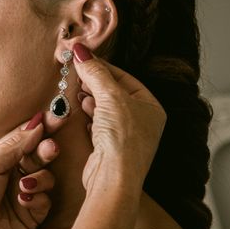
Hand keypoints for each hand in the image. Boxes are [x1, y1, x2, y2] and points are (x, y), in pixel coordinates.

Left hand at [0, 113, 62, 228]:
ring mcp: (24, 194)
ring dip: (39, 178)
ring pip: (47, 176)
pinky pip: (47, 200)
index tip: (57, 116)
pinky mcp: (32, 216)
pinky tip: (23, 201)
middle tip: (49, 148)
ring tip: (24, 185)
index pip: (25, 137)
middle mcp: (13, 174)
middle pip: (39, 154)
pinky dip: (37, 198)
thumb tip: (37, 125)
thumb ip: (15, 144)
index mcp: (0, 158)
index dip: (41, 126)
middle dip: (46, 149)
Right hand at [72, 43, 165, 192]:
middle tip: (77, 73)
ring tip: (77, 91)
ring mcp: (126, 136)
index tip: (82, 58)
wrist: (113, 177)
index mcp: (151, 106)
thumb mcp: (110, 97)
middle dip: (94, 83)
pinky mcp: (110, 148)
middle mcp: (142, 121)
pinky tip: (81, 110)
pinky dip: (89, 116)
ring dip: (90, 98)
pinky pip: (98, 124)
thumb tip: (80, 51)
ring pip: (105, 109)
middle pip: (114, 92)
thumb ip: (95, 72)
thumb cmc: (122, 138)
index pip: (125, 78)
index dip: (103, 67)